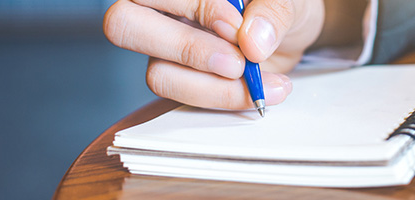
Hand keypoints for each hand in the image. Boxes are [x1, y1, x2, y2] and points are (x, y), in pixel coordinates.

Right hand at [103, 0, 323, 108]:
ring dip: (216, 88)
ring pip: (158, 75)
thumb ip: (272, 11)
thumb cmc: (279, 7)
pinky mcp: (182, 81)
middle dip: (187, 49)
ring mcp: (165, 49)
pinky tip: (261, 91)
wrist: (289, 33)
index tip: (239, 28)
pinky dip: (225, 100)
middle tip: (237, 63)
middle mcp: (161, 12)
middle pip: (125, 26)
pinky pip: (184, 99)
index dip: (200, 11)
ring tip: (263, 83)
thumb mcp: (286, 0)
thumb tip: (253, 40)